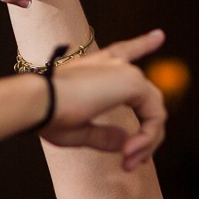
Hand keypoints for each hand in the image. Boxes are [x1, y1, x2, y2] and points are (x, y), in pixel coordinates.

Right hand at [40, 31, 166, 168]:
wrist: (39, 103)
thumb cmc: (49, 115)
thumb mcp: (80, 130)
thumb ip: (105, 135)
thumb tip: (125, 142)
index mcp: (98, 68)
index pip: (125, 53)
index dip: (143, 44)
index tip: (159, 35)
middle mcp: (114, 65)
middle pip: (147, 101)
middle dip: (146, 136)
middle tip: (129, 163)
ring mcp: (126, 72)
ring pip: (154, 113)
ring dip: (146, 143)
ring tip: (127, 162)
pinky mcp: (133, 82)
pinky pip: (155, 117)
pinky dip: (147, 139)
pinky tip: (129, 153)